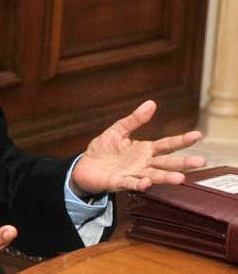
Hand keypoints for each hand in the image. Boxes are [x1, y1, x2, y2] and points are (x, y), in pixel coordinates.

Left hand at [70, 100, 206, 195]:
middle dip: (183, 162)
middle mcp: (143, 163)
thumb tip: (151, 103)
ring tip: (180, 178)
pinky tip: (147, 182)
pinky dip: (139, 184)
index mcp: (145, 149)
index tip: (198, 135)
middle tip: (201, 161)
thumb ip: (135, 119)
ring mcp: (133, 174)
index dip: (182, 140)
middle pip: (166, 162)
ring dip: (166, 177)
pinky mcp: (119, 182)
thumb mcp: (118, 130)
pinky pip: (131, 183)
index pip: (167, 144)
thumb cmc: (104, 149)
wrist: (85, 166)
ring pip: (154, 176)